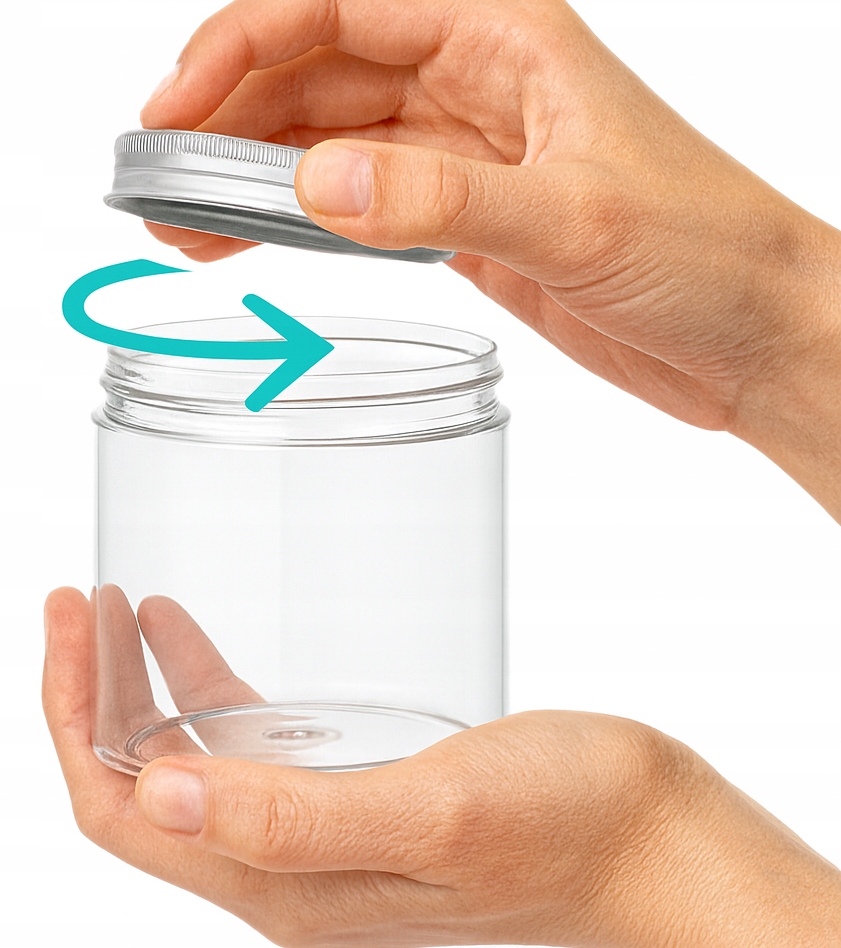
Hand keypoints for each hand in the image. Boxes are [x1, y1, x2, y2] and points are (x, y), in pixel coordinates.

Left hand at [44, 586, 840, 946]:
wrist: (647, 845)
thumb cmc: (562, 834)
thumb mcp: (430, 818)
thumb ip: (297, 818)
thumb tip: (157, 792)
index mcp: (278, 885)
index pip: (117, 812)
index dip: (68, 715)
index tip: (66, 611)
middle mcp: (283, 869)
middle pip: (139, 786)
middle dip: (91, 693)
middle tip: (80, 595)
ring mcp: (321, 836)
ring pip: (194, 764)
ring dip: (148, 690)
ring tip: (128, 607)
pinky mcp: (365, 795)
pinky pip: (260, 747)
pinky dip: (218, 693)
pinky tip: (215, 648)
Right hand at [139, 0, 840, 520]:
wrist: (757, 333)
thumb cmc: (709, 253)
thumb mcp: (578, 220)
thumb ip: (444, 199)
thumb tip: (318, 186)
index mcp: (507, 41)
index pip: (337, 5)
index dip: (239, 45)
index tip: (174, 109)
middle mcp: (481, 85)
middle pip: (320, 71)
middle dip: (232, 118)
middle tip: (161, 182)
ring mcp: (472, 154)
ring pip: (335, 140)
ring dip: (259, 175)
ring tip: (188, 226)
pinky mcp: (474, 221)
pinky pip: (368, 203)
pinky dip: (310, 220)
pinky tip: (266, 243)